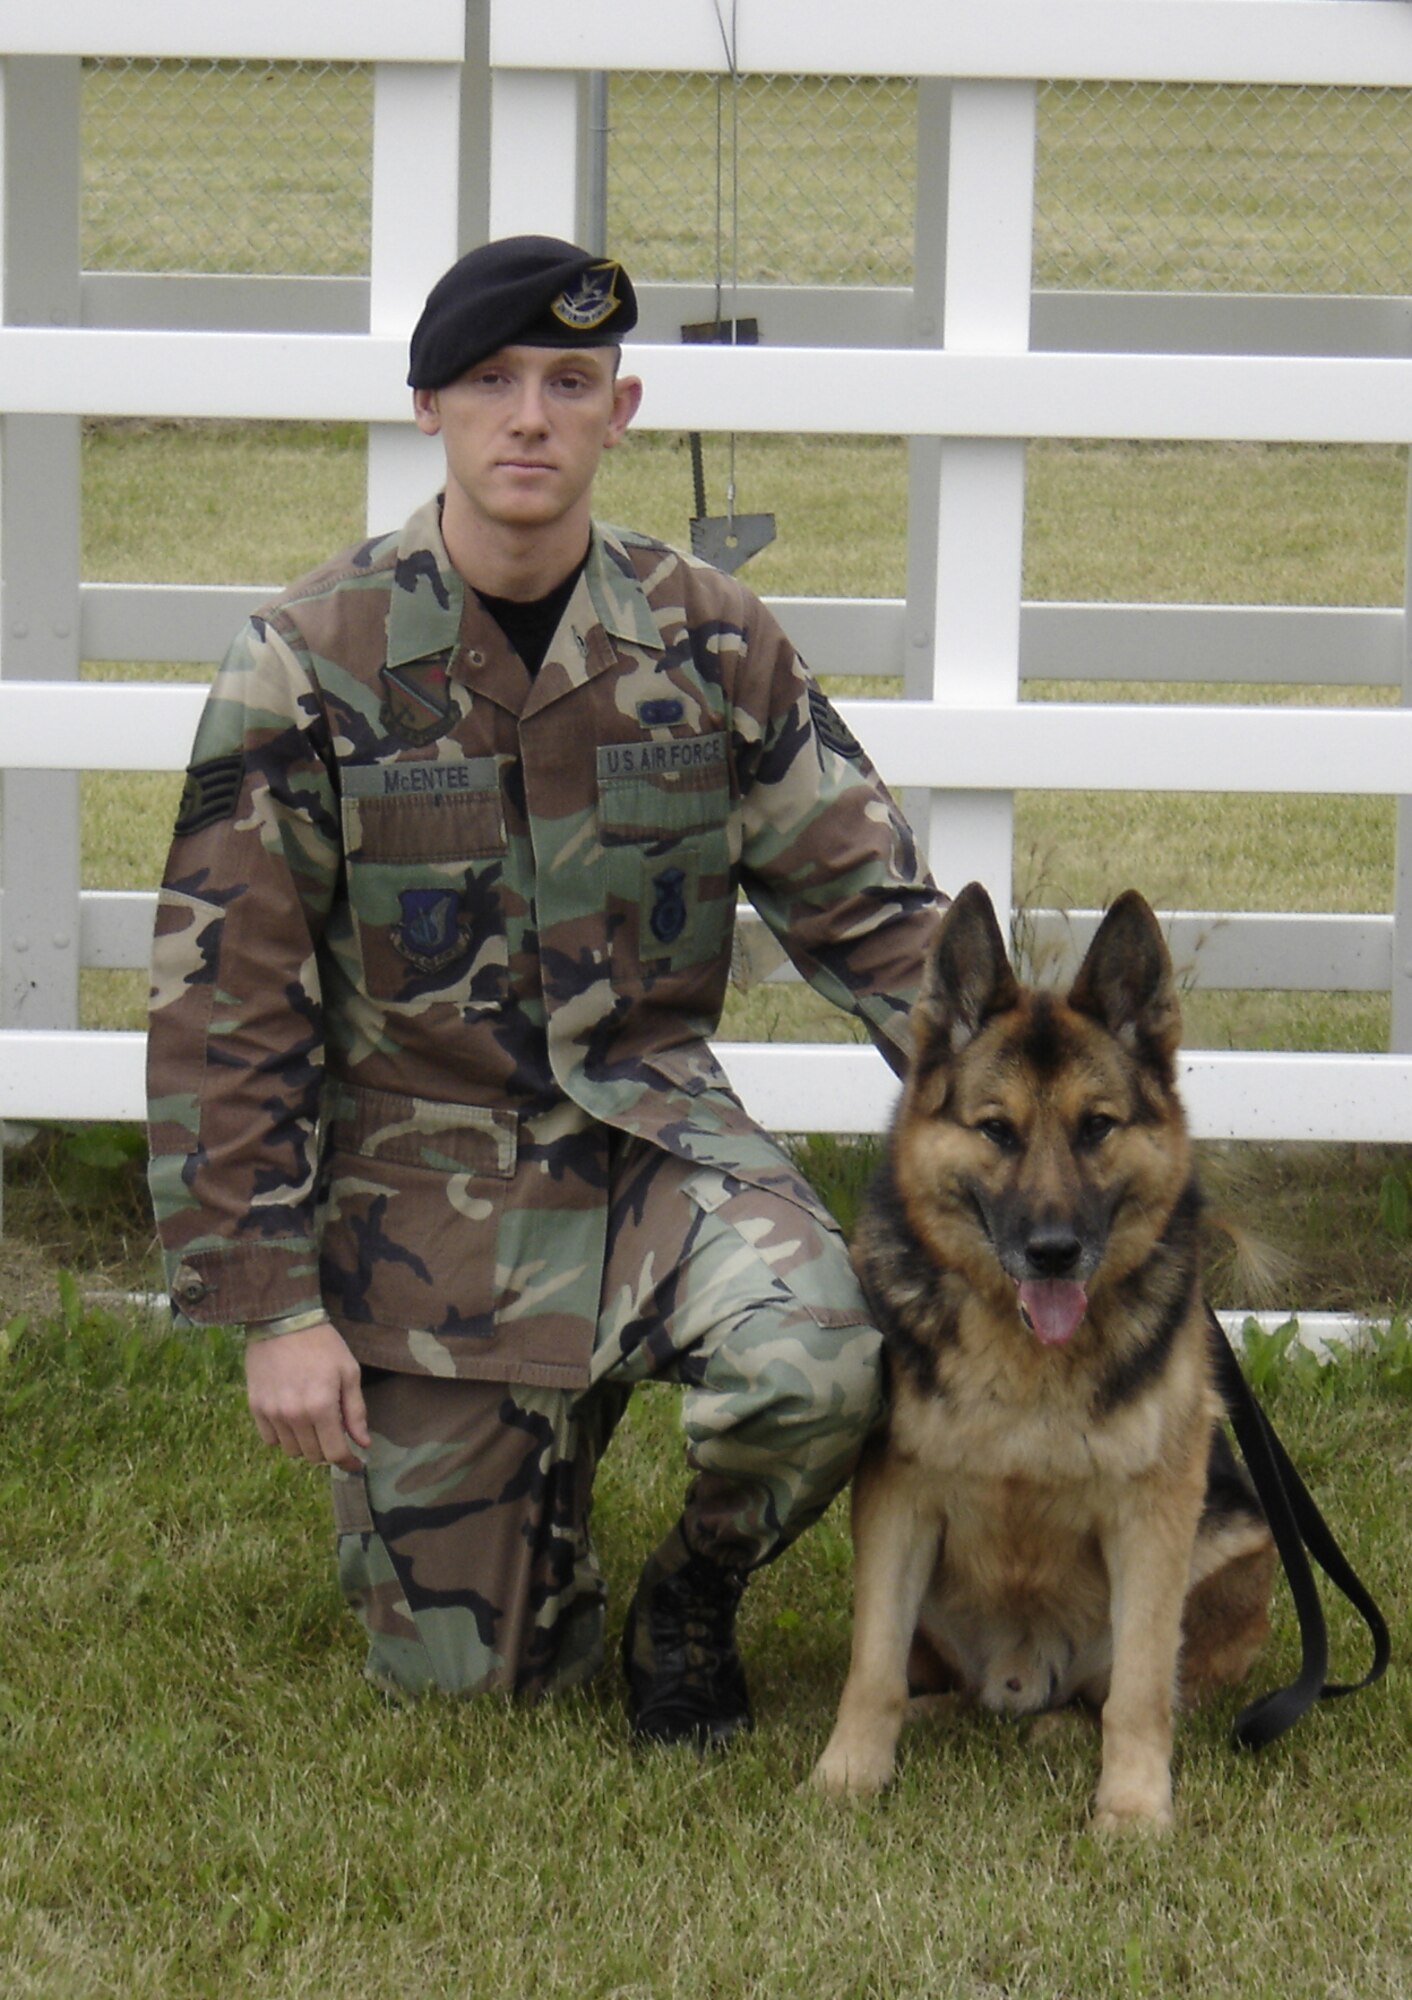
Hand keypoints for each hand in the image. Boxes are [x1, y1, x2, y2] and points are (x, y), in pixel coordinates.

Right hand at [245, 1321, 370, 1471]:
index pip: (334, 1453)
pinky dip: (284, 1436)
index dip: (348, 1462)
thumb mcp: (348, 1372)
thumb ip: (355, 1411)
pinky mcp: (255, 1407)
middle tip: (335, 1433)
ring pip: (291, 1451)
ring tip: (313, 1423)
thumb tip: (362, 1443)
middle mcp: (294, 1415)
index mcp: (321, 1406)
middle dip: (328, 1450)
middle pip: (313, 1455)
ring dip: (306, 1444)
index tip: (356, 1462)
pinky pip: (270, 1440)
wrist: (282, 1320)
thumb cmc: (323, 1344)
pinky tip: (292, 1419)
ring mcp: (272, 1413)